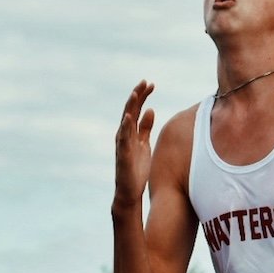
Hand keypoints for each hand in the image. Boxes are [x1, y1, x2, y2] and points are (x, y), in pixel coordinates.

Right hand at [114, 81, 155, 208]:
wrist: (129, 190)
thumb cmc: (137, 167)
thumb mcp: (144, 143)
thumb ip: (146, 127)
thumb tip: (150, 110)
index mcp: (130, 131)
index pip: (136, 109)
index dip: (142, 96)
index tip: (151, 84)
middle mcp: (124, 134)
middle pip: (130, 110)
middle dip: (137, 96)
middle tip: (145, 82)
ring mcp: (122, 144)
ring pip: (125, 121)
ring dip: (130, 107)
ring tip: (136, 93)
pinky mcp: (123, 154)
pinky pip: (123, 139)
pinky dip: (126, 127)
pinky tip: (129, 117)